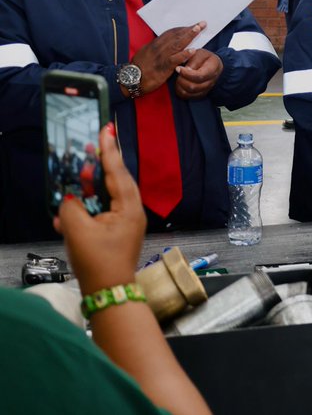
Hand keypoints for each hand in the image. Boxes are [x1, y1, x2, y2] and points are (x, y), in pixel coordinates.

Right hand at [55, 123, 145, 295]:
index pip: (118, 172)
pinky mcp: (118, 231)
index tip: (107, 129)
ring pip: (108, 195)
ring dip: (91, 186)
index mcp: (128, 207)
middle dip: (101, 164)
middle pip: (116, 180)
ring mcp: (126, 221)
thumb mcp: (78, 231)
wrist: (109, 291)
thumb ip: (71, 207)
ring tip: (80, 171)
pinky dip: (88, 207)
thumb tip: (70, 197)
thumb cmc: (98, 262)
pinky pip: (103, 211)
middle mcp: (132, 211)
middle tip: (91, 144)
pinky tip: (70, 209)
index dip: (110, 151)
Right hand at [130, 23, 202, 95]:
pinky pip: (175, 59)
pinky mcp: (163, 67)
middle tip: (202, 23)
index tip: (192, 25)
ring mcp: (161, 57)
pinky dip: (184, 54)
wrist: (129, 79)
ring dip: (189, 36)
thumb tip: (165, 44)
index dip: (182, 28)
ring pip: (177, 44)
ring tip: (199, 29)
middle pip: (176, 35)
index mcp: (155, 44)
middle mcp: (158, 48)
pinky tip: (193, 50)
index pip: (170, 33)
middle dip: (189, 29)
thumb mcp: (146, 54)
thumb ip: (156, 49)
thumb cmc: (138, 68)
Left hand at [174, 49, 223, 99]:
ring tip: (178, 77)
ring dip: (180, 86)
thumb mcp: (200, 53)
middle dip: (181, 80)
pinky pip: (188, 96)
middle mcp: (211, 81)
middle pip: (194, 87)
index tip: (178, 68)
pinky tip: (179, 83)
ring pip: (189, 93)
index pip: (199, 76)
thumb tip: (186, 70)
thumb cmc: (204, 58)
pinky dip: (180, 91)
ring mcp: (206, 89)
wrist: (211, 64)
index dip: (186, 74)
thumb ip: (193, 61)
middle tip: (177, 72)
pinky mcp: (201, 93)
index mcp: (213, 68)